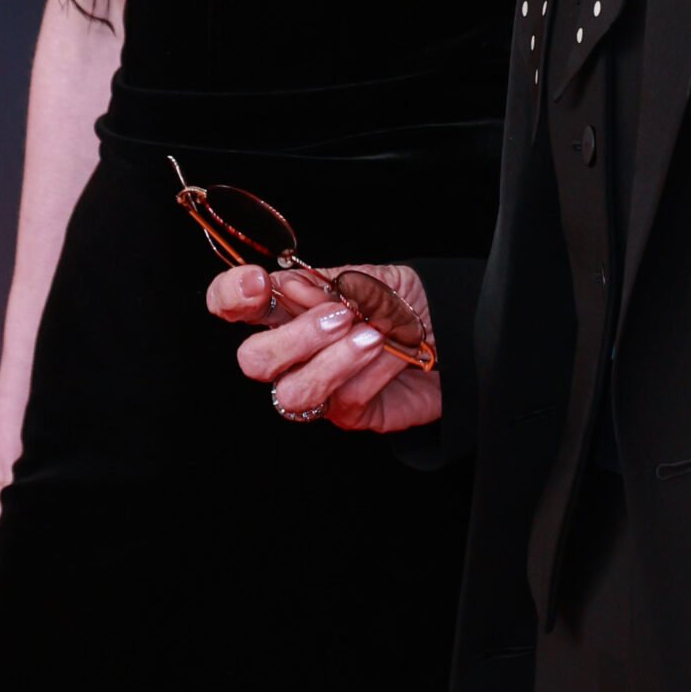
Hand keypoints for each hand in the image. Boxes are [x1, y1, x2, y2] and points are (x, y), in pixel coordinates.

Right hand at [206, 262, 443, 434]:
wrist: (460, 334)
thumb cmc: (412, 303)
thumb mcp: (377, 278)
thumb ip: (333, 283)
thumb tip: (289, 285)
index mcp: (292, 307)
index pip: (235, 304)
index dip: (230, 295)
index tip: (258, 284)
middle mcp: (297, 351)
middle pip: (253, 359)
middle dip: (293, 338)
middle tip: (339, 316)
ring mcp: (320, 386)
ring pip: (292, 392)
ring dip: (334, 360)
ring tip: (374, 336)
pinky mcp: (349, 413)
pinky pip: (342, 401)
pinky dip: (371, 372)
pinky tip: (394, 354)